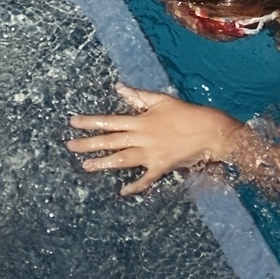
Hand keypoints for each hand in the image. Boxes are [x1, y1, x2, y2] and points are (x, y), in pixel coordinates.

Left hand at [67, 85, 246, 195]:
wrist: (209, 131)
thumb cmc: (185, 112)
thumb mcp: (160, 100)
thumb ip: (137, 95)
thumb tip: (118, 87)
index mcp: (141, 120)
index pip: (110, 121)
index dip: (90, 122)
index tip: (73, 122)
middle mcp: (142, 137)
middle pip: (111, 142)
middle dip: (89, 144)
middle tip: (70, 146)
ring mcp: (151, 154)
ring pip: (122, 160)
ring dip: (103, 163)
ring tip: (86, 166)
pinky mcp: (161, 167)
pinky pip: (146, 179)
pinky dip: (135, 186)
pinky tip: (123, 191)